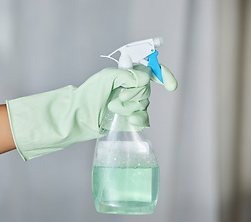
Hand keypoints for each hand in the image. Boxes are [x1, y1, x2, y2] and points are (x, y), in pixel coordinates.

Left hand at [6, 65, 176, 159]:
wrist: (80, 116)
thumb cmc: (90, 93)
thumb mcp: (106, 78)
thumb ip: (127, 75)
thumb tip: (146, 78)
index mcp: (128, 75)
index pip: (152, 71)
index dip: (164, 76)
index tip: (170, 86)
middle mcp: (133, 88)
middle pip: (148, 89)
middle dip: (133, 94)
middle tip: (117, 97)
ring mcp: (133, 104)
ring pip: (144, 104)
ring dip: (129, 107)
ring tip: (112, 108)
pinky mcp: (131, 119)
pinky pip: (144, 119)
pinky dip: (138, 119)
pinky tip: (130, 121)